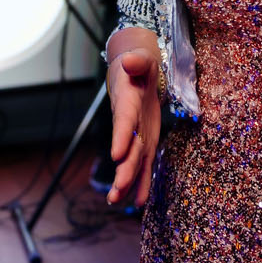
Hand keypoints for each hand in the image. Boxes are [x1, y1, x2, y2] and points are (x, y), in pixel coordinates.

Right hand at [106, 38, 161, 207]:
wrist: (134, 74)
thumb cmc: (139, 66)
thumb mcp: (140, 60)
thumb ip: (136, 62)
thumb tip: (130, 61)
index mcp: (127, 103)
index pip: (124, 121)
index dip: (120, 137)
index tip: (116, 155)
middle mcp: (129, 124)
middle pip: (127, 149)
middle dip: (123, 170)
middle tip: (118, 190)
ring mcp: (136, 136)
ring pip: (132, 162)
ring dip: (126, 182)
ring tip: (116, 201)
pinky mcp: (145, 143)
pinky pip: (144, 165)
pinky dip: (142, 183)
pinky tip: (138, 203)